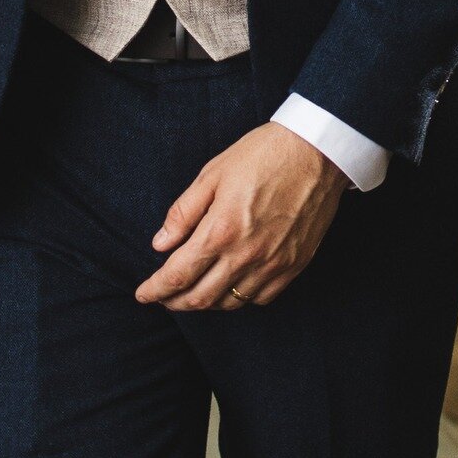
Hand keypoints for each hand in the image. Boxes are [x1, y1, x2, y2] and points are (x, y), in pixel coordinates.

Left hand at [136, 121, 348, 311]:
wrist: (314, 153)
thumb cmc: (260, 156)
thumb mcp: (211, 175)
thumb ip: (183, 212)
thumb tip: (160, 244)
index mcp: (221, 230)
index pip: (179, 274)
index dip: (156, 289)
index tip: (143, 294)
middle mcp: (246, 255)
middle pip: (202, 297)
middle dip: (176, 302)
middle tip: (161, 298)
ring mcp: (272, 265)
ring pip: (231, 302)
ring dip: (205, 303)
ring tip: (190, 293)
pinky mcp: (293, 267)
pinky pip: (260, 298)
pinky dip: (238, 299)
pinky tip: (228, 287)